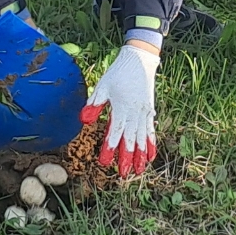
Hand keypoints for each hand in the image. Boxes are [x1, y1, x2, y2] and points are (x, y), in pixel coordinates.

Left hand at [82, 41, 159, 177]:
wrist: (140, 60)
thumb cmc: (118, 73)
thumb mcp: (103, 86)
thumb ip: (94, 104)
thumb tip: (84, 120)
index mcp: (122, 108)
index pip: (115, 132)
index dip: (110, 148)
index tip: (105, 162)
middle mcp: (135, 113)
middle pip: (131, 139)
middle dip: (127, 157)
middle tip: (123, 174)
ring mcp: (144, 112)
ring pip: (143, 138)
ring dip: (141, 155)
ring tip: (140, 170)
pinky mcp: (149, 111)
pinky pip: (150, 130)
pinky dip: (151, 143)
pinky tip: (151, 155)